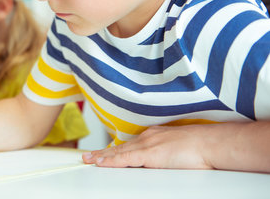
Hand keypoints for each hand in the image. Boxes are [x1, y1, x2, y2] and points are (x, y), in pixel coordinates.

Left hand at [82, 125, 212, 169]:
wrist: (211, 143)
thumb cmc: (202, 147)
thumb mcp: (178, 150)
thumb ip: (166, 155)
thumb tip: (162, 164)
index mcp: (155, 136)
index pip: (130, 145)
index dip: (115, 150)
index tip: (103, 153)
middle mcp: (148, 137)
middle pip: (120, 147)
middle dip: (103, 153)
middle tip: (88, 156)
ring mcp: (147, 145)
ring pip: (119, 152)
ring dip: (102, 157)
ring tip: (87, 160)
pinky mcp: (149, 154)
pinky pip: (125, 159)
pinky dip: (110, 161)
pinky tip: (100, 163)